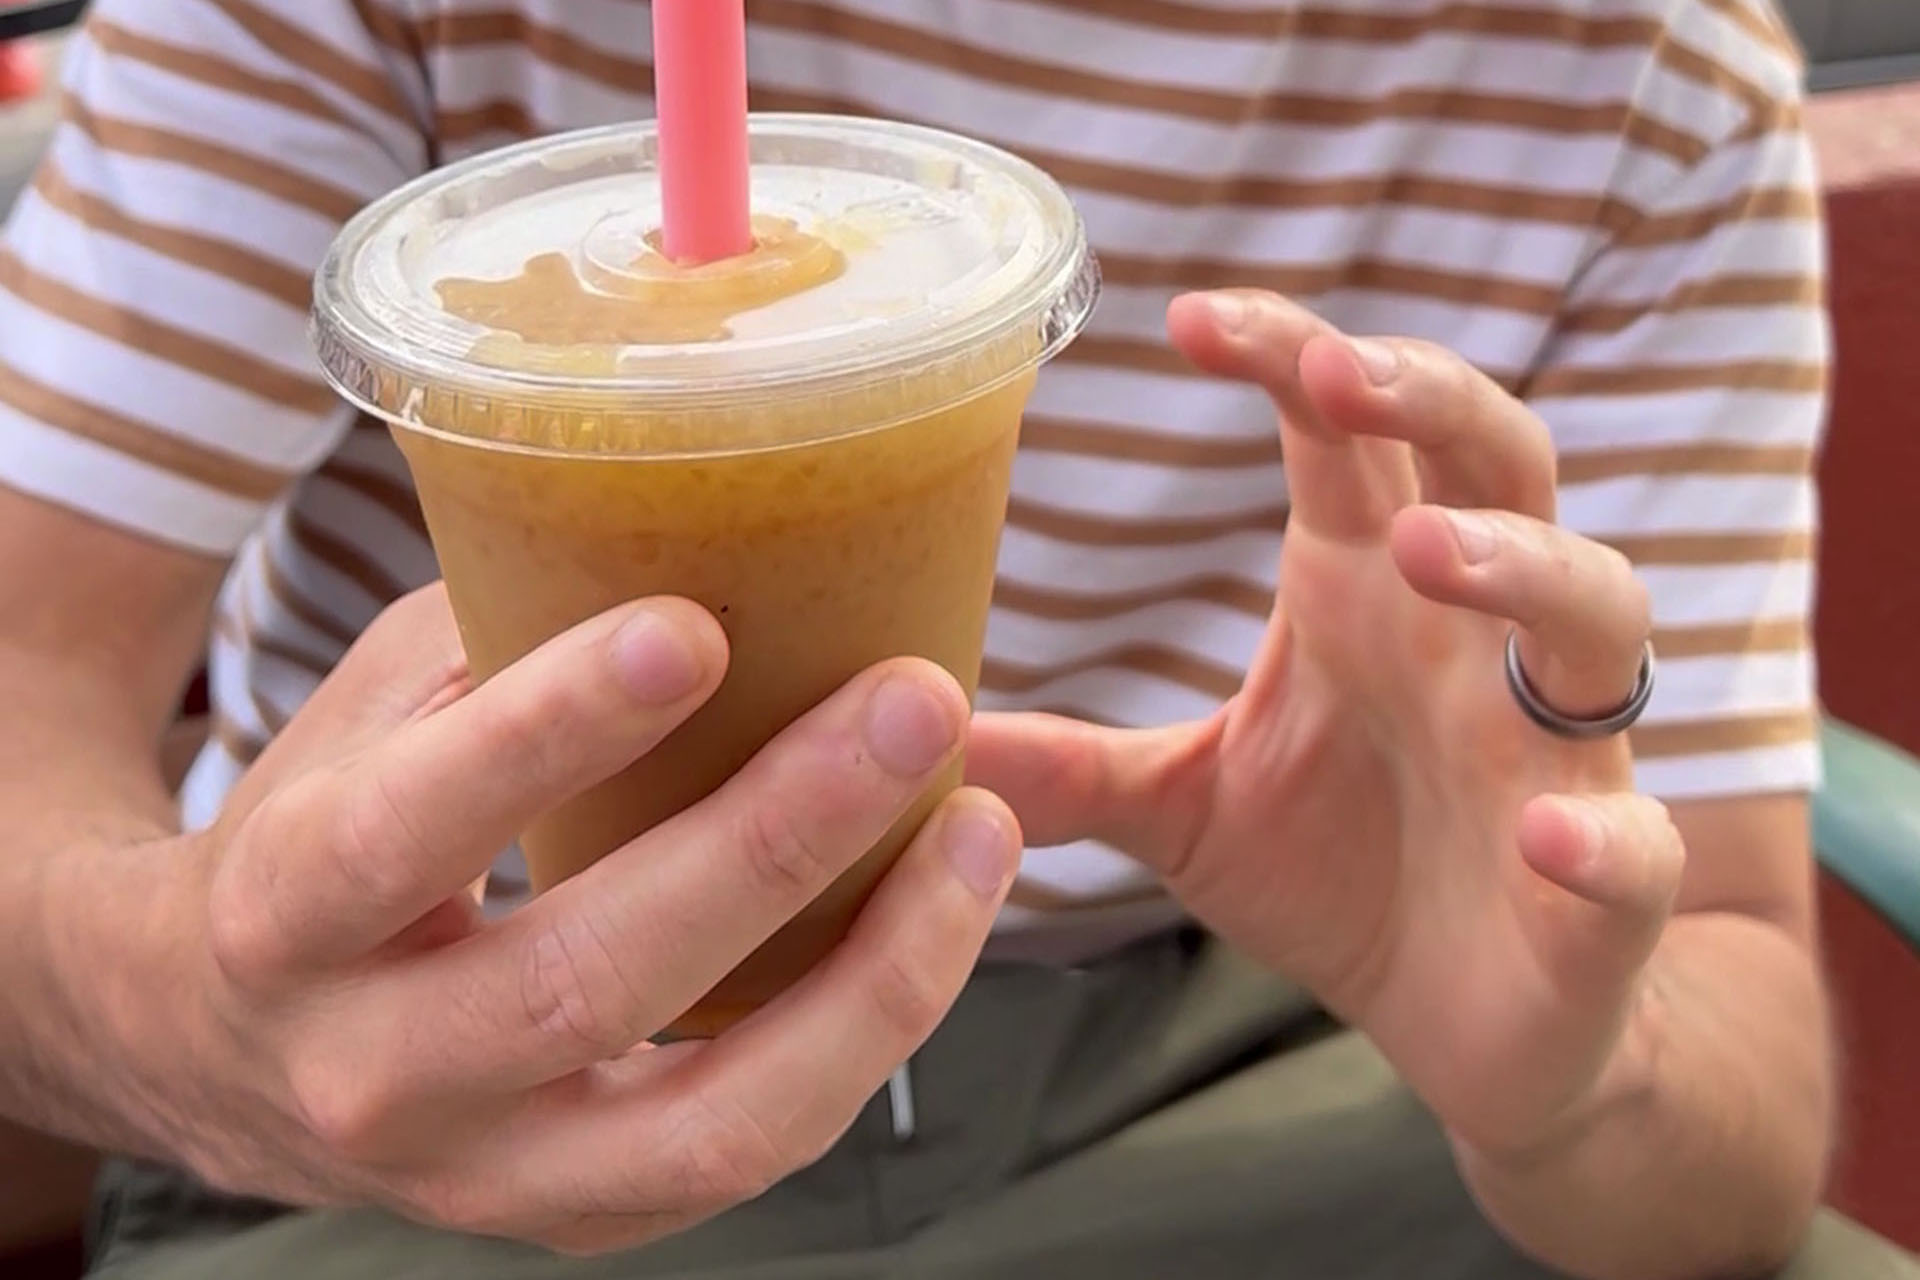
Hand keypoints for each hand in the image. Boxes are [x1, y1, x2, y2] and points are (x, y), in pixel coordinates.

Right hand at [45, 587, 1017, 1253]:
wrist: (227, 1040)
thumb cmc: (333, 827)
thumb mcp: (382, 709)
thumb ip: (518, 642)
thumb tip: (738, 546)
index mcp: (284, 912)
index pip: (408, 830)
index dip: (552, 731)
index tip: (694, 633)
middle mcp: (371, 1071)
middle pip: (588, 980)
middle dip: (774, 839)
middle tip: (913, 705)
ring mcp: (483, 1174)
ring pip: (712, 1117)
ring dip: (875, 973)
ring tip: (979, 831)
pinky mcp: (580, 1217)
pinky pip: (753, 1150)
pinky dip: (862, 1034)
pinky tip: (934, 918)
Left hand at [969, 290, 1679, 1159]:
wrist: (1464, 1026)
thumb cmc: (1340, 875)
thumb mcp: (1186, 808)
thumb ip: (1075, 767)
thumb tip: (918, 733)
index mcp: (1373, 596)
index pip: (1350, 439)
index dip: (1291, 358)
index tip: (1189, 317)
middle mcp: (1475, 643)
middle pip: (1497, 465)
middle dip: (1432, 398)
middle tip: (1336, 371)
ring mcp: (1555, 754)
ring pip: (1593, 609)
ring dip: (1524, 567)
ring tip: (1429, 556)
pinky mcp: (1601, 888)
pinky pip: (1636, 844)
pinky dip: (1604, 835)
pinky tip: (1551, 836)